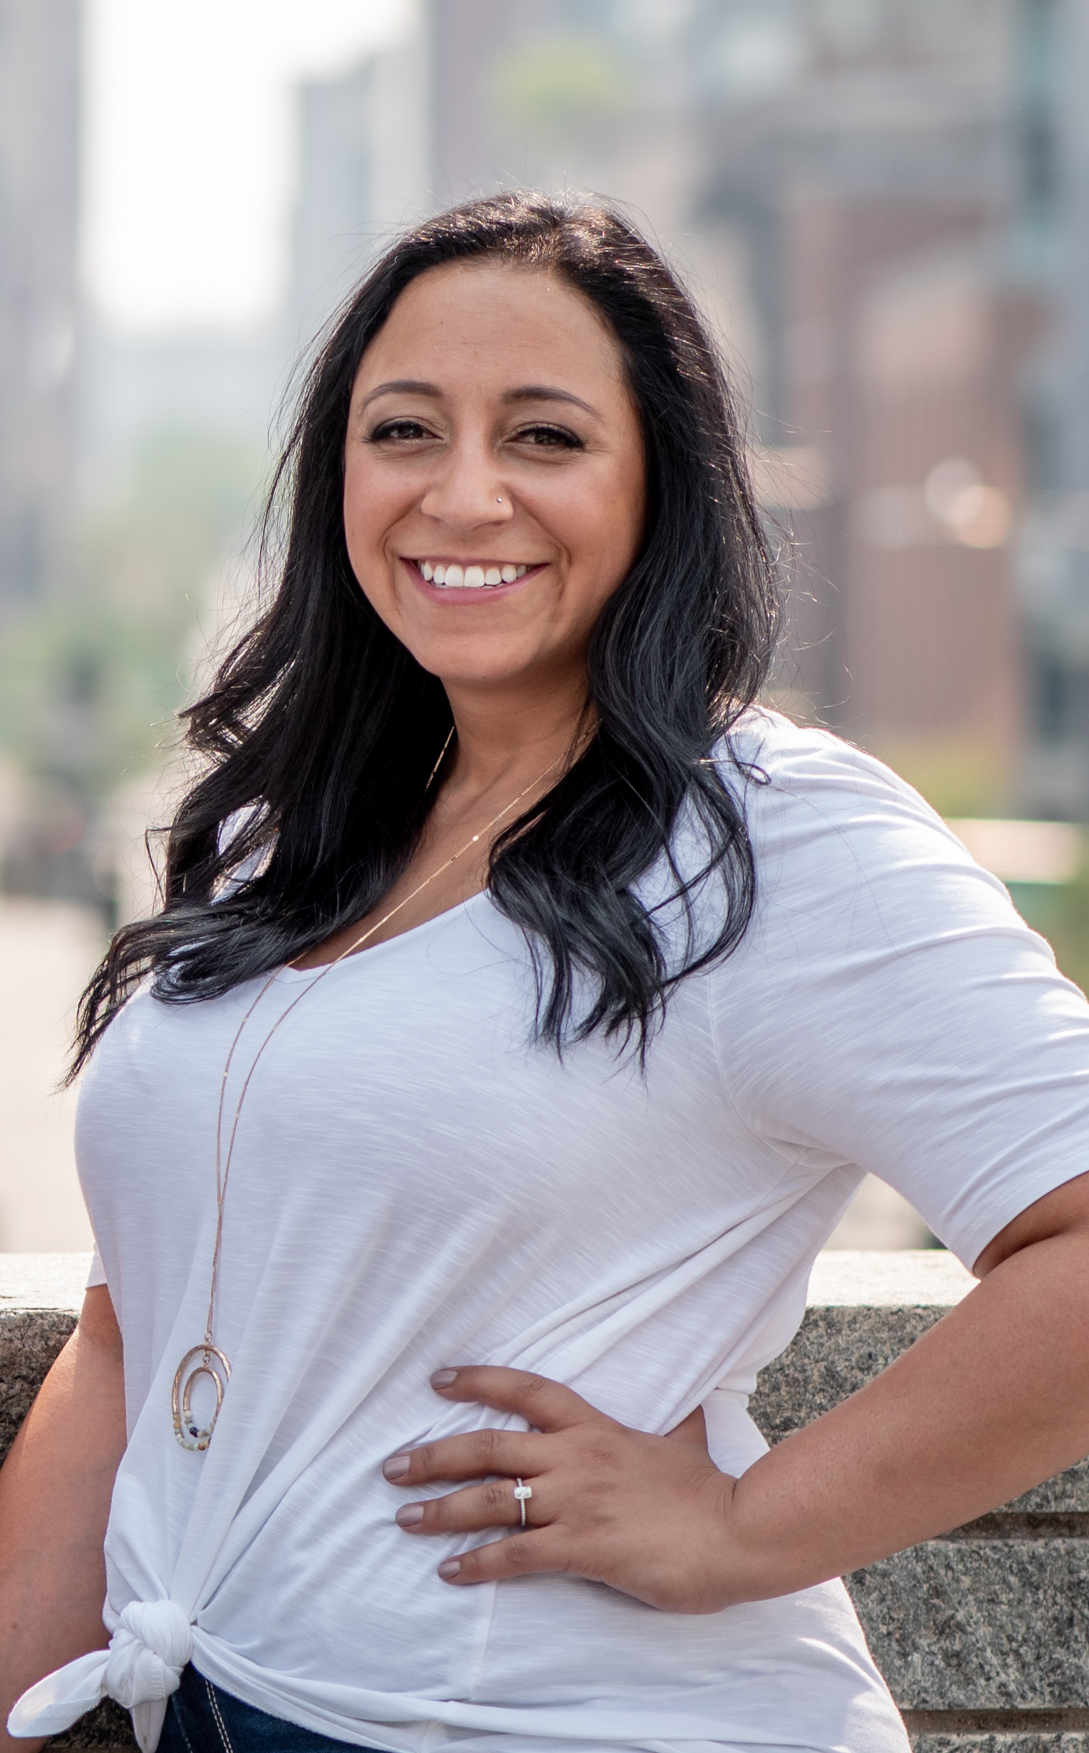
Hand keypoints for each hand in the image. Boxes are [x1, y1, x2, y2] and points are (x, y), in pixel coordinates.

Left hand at [382, 1366, 740, 1613]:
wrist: (736, 1532)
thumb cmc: (710, 1492)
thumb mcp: (686, 1444)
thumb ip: (678, 1426)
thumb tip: (695, 1406)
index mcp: (596, 1427)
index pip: (527, 1391)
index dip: (480, 1381)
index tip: (439, 1379)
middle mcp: (576, 1457)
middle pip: (489, 1445)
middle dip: (434, 1454)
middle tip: (392, 1466)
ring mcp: (576, 1501)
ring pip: (490, 1499)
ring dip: (440, 1508)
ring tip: (404, 1518)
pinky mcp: (582, 1546)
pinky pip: (515, 1553)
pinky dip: (477, 1563)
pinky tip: (450, 1571)